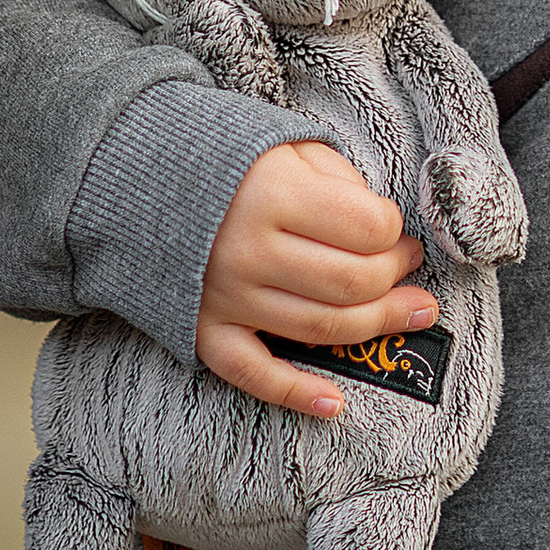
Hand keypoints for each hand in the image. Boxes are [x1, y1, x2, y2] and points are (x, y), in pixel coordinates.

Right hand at [196, 142, 440, 419]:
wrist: (138, 180)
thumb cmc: (230, 160)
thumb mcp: (288, 146)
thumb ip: (339, 181)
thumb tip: (385, 231)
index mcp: (273, 192)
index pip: (367, 227)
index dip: (396, 234)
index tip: (401, 234)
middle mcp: (248, 249)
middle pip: (351, 282)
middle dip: (395, 279)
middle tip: (409, 269)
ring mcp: (224, 295)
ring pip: (320, 328)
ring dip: (376, 326)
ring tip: (410, 314)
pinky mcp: (201, 328)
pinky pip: (252, 372)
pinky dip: (295, 393)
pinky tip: (334, 403)